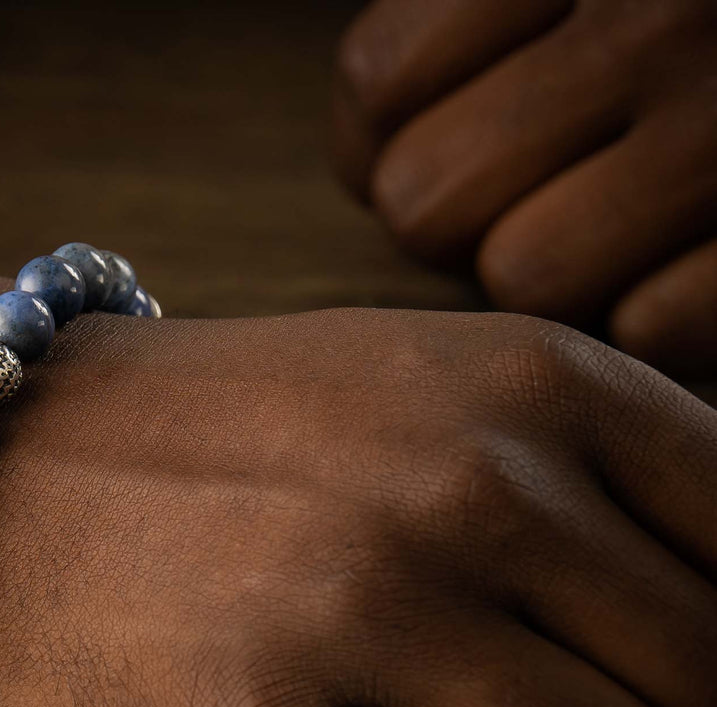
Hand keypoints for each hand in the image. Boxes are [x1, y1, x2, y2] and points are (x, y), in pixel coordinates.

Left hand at [332, 0, 716, 378]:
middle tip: (538, 193)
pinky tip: (702, 260)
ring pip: (527, 273)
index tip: (446, 140)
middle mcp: (660, 16)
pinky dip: (665, 316)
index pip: (381, 84)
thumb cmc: (691, 39)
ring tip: (620, 227)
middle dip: (465, 218)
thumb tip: (372, 162)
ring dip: (560, 270)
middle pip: (429, 198)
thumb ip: (462, 37)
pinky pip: (656, 325)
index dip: (392, 139)